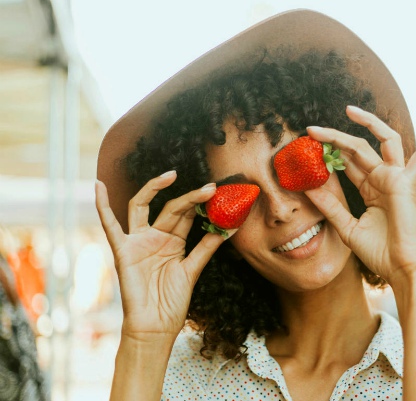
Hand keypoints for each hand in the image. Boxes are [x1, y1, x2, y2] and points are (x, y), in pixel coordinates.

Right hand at [95, 172, 229, 339]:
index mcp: (173, 241)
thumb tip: (229, 228)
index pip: (187, 215)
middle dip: (190, 197)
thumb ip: (207, 247)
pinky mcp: (122, 250)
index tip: (221, 195)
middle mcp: (155, 237)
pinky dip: (101, 206)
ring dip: (155, 188)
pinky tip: (98, 187)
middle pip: (171, 208)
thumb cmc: (171, 302)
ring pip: (143, 206)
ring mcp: (138, 242)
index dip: (202, 205)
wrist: (155, 326)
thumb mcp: (193, 270)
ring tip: (172, 176)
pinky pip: (110, 226)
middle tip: (211, 188)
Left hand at [304, 106, 415, 285]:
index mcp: (371, 189)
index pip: (348, 163)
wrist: (401, 269)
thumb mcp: (347, 227)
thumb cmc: (380, 252)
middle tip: (311, 130)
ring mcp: (396, 179)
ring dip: (366, 123)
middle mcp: (384, 179)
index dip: (328, 153)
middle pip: (358, 149)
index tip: (307, 146)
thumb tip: (307, 188)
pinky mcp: (406, 183)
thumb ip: (330, 206)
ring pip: (381, 142)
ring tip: (347, 110)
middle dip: (335, 138)